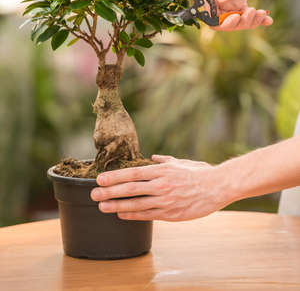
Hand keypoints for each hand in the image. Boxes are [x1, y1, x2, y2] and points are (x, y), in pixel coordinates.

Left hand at [90, 155, 231, 220]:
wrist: (218, 187)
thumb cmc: (200, 173)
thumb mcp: (181, 162)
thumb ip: (165, 161)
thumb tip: (153, 158)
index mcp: (161, 170)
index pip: (132, 173)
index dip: (115, 177)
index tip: (100, 179)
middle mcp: (160, 185)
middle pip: (129, 189)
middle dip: (109, 191)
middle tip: (93, 193)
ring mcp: (165, 200)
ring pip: (135, 204)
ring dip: (116, 205)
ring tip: (101, 206)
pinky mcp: (170, 214)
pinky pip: (147, 215)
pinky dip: (132, 215)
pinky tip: (121, 215)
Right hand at [204, 0, 272, 30]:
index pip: (212, 18)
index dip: (222, 23)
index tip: (235, 17)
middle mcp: (217, 4)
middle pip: (226, 24)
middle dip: (239, 23)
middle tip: (252, 12)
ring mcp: (229, 5)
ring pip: (238, 22)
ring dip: (251, 22)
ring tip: (261, 13)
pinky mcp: (240, 3)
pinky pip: (247, 15)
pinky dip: (258, 19)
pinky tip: (267, 20)